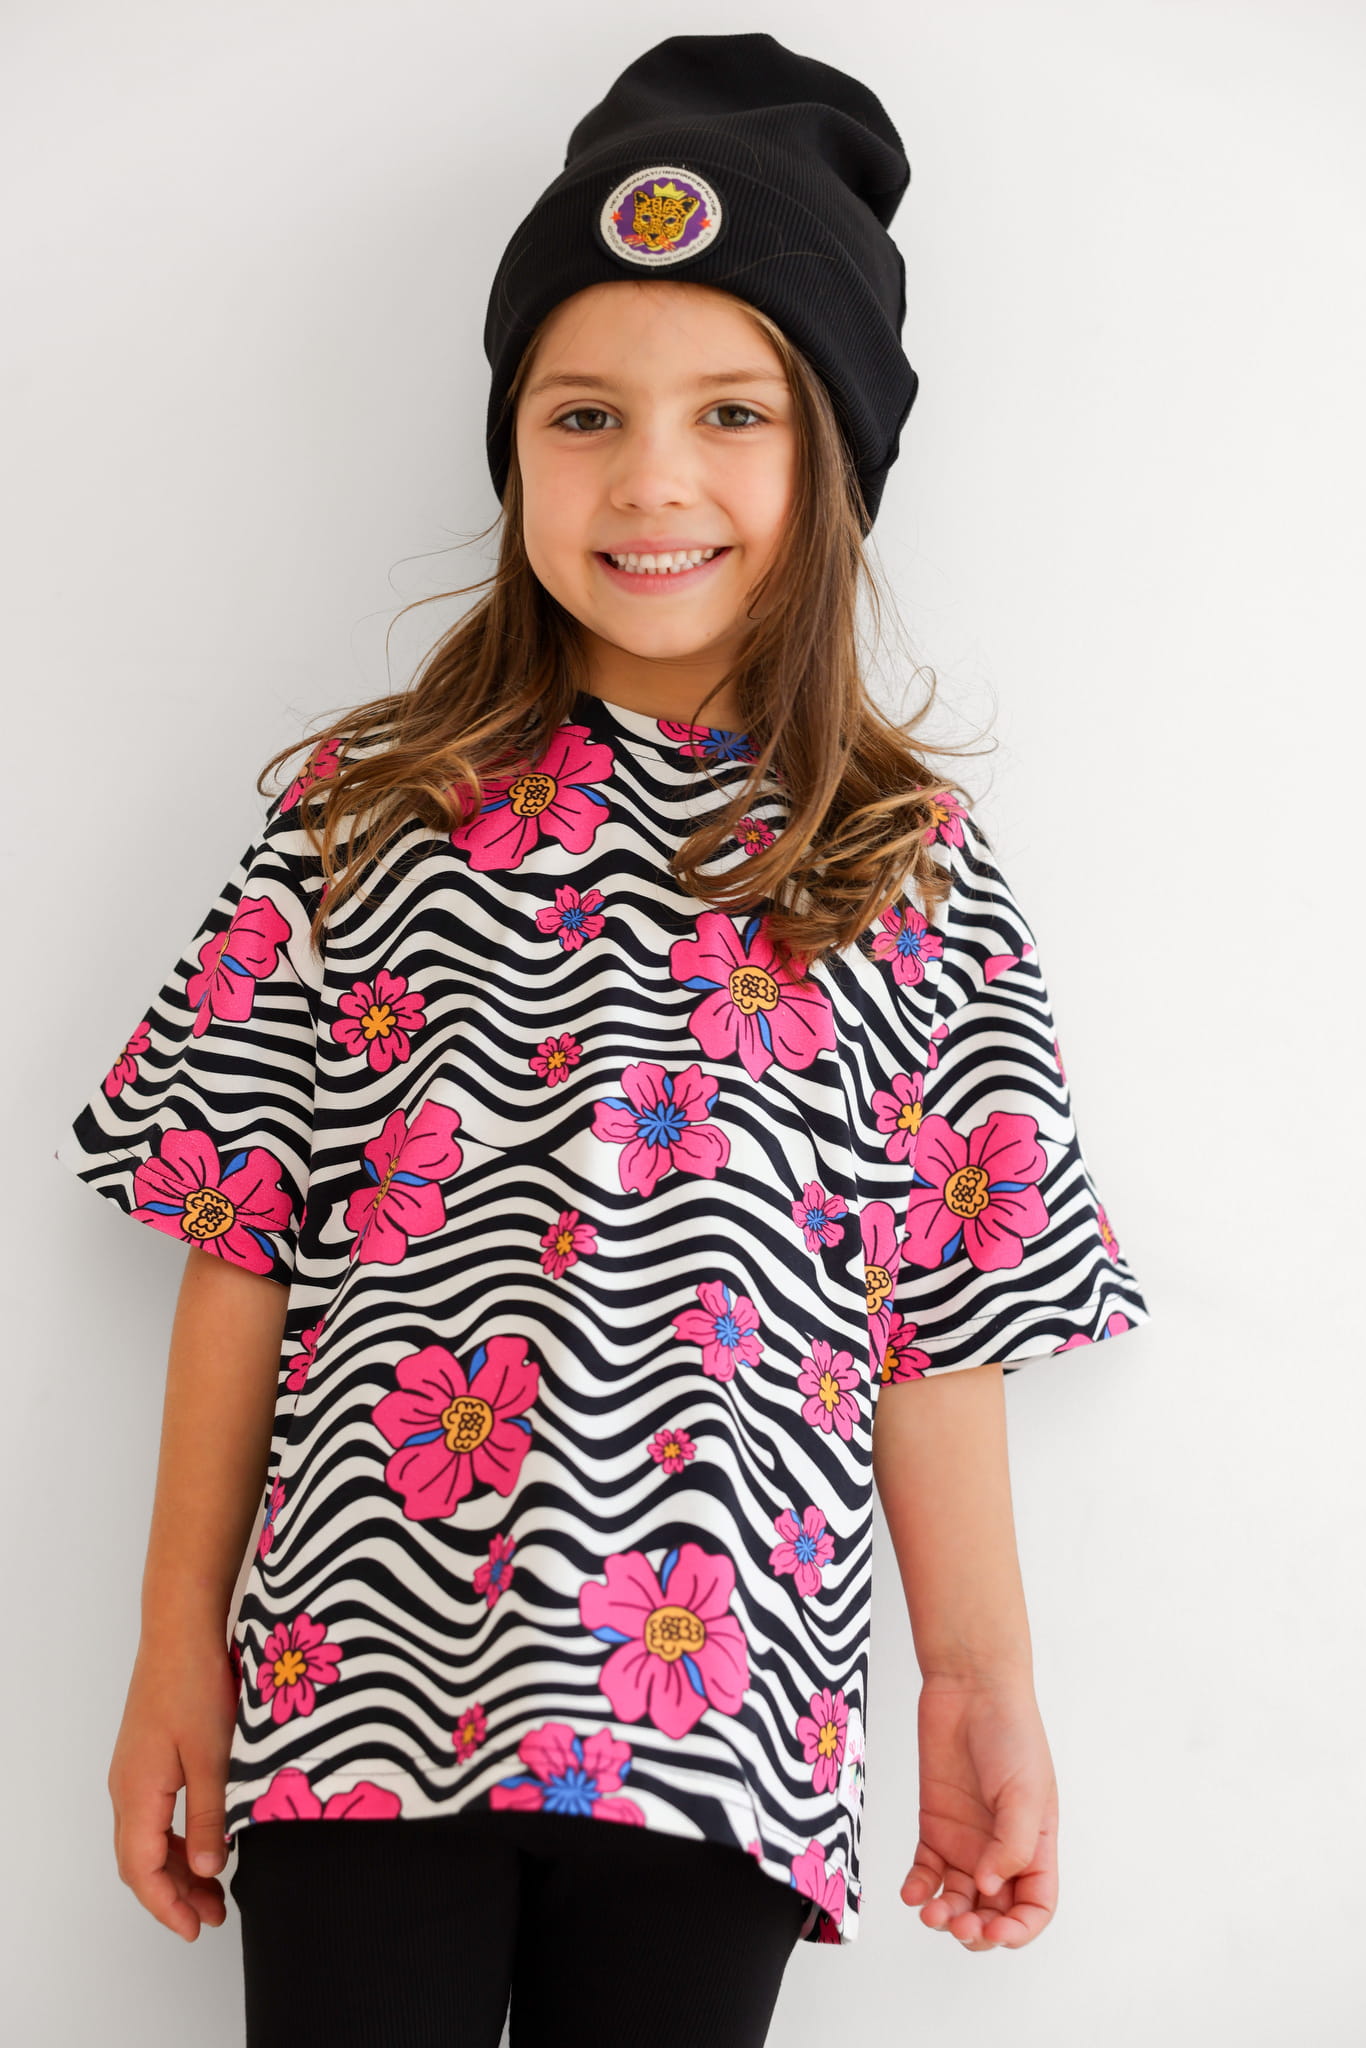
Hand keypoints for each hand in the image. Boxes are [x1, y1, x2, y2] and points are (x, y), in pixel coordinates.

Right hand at [108, 1637, 240, 1941]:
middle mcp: (126, 1788)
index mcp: (137, 1793)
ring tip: (215, 1886)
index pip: (142, 1871)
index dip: (167, 1906)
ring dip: (177, 1868)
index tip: (194, 1929)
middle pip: (140, 1862)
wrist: (180, 1630)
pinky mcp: (146, 1758)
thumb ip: (210, 1815)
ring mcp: (133, 1772)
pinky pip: (153, 1815)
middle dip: (174, 1895)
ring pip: (147, 1840)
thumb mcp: (213, 1755)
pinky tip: (206, 1840)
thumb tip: (208, 1869)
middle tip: (212, 1915)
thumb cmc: (194, 1683)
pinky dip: (176, 1839)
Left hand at [901, 1669, 1057, 1950]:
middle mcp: (1001, 1850)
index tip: (996, 1932)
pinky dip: (918, 1887)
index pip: (1035, 1907)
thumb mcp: (1025, 1792)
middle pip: (994, 1913)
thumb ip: (1011, 1844)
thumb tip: (990, 1888)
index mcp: (1036, 1846)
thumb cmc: (1010, 1733)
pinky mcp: (934, 1825)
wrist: (969, 1689)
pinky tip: (911, 1892)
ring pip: (957, 1898)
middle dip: (977, 1930)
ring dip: (945, 1914)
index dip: (1019, 1930)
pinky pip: (926, 1870)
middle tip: (958, 1924)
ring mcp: (966, 1840)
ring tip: (931, 1911)